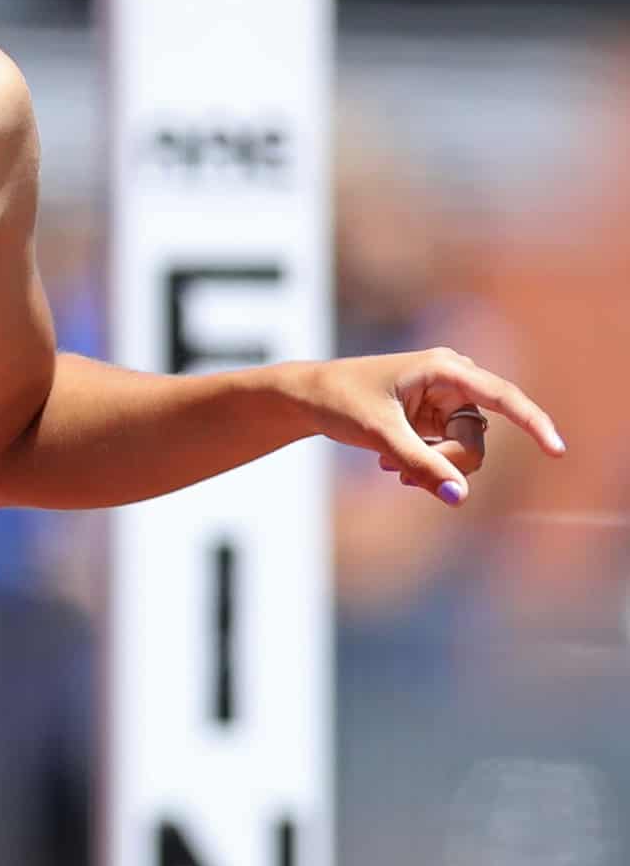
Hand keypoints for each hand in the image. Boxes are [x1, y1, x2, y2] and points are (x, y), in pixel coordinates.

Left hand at [285, 347, 565, 504]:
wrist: (308, 396)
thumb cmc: (340, 401)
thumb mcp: (379, 435)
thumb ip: (420, 465)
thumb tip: (459, 497)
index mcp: (444, 368)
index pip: (503, 395)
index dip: (533, 423)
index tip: (557, 450)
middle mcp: (453, 379)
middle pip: (477, 437)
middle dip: (447, 463)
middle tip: (401, 475)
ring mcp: (446, 399)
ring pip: (465, 449)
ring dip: (433, 467)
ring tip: (389, 468)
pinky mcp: (435, 417)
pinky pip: (449, 452)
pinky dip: (425, 465)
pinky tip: (389, 464)